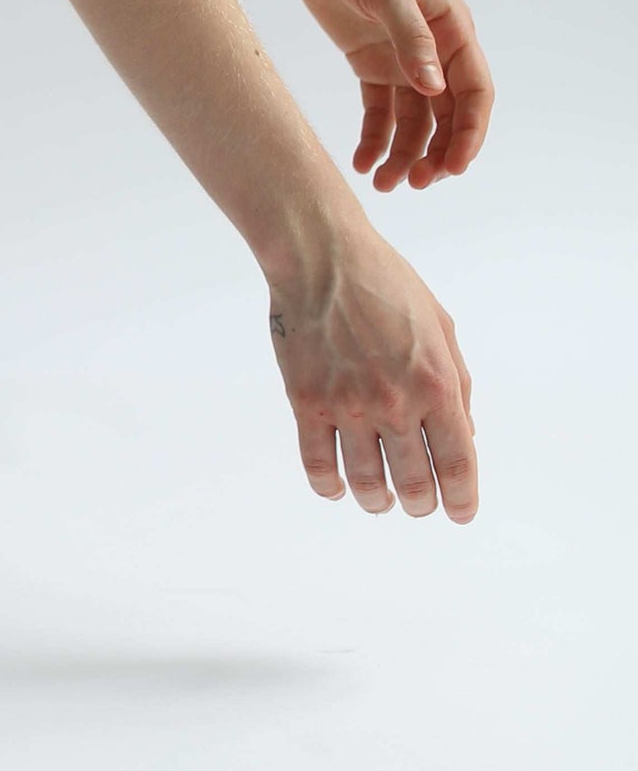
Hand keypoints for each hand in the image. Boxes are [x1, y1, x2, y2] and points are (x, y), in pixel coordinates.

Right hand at [268, 224, 476, 520]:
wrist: (320, 257)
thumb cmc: (385, 283)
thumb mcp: (441, 326)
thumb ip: (458, 385)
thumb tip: (465, 436)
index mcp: (436, 384)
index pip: (457, 465)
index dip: (461, 500)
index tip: (459, 513)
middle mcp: (395, 403)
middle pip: (415, 485)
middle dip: (422, 504)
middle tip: (419, 503)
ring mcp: (347, 406)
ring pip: (368, 484)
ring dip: (379, 502)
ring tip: (382, 499)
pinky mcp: (306, 403)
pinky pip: (319, 466)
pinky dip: (332, 487)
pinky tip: (339, 487)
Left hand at [277, 0, 493, 192]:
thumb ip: (410, 38)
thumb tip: (435, 90)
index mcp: (451, 28)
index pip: (474, 92)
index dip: (469, 133)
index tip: (454, 169)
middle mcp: (432, 48)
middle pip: (445, 115)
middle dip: (435, 153)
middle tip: (413, 184)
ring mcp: (400, 58)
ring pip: (412, 120)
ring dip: (403, 153)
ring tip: (382, 184)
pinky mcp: (368, 62)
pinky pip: (379, 111)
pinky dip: (373, 138)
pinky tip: (362, 162)